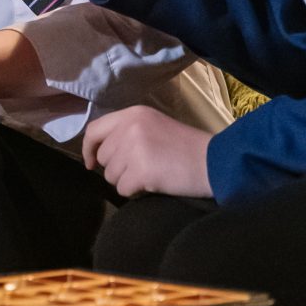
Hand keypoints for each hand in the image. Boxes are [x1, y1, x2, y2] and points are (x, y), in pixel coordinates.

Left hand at [81, 105, 213, 197]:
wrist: (216, 161)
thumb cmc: (187, 148)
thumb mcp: (155, 127)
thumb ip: (128, 133)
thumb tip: (100, 154)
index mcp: (133, 113)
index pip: (94, 129)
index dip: (89, 148)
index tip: (91, 163)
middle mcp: (129, 127)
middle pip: (103, 157)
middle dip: (118, 168)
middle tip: (143, 168)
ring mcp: (133, 148)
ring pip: (110, 175)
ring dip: (127, 180)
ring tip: (152, 174)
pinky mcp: (140, 170)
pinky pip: (123, 189)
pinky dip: (136, 192)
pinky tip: (155, 183)